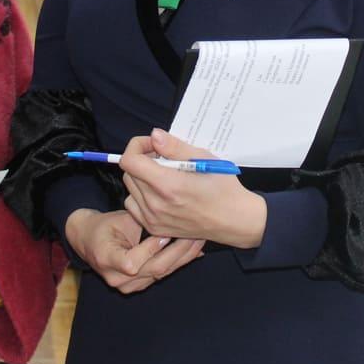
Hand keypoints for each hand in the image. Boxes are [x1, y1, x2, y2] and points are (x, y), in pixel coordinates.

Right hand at [63, 208, 203, 293]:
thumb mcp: (120, 219)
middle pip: (154, 269)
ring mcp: (128, 286)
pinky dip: (178, 263)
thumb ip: (143, 222)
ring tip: (199, 241)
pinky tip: (193, 252)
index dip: (152, 248)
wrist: (90, 241)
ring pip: (162, 273)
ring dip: (183, 258)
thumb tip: (169, 220)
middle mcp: (116, 278)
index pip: (133, 262)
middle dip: (178, 251)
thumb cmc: (105, 226)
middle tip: (194, 234)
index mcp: (107, 259)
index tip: (167, 231)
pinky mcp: (138, 286)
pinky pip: (161, 275)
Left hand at [120, 129, 266, 248]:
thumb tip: (154, 136)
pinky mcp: (155, 227)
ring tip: (163, 177)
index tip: (153, 145)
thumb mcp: (203, 158)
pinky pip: (134, 206)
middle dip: (142, 160)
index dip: (138, 146)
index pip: (130, 161)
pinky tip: (160, 193)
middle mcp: (156, 204)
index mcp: (168, 185)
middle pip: (129, 173)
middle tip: (163, 158)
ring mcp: (153, 219)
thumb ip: (174, 147)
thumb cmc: (223, 188)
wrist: (233, 219)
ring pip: (131, 189)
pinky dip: (141, 196)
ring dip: (142, 178)